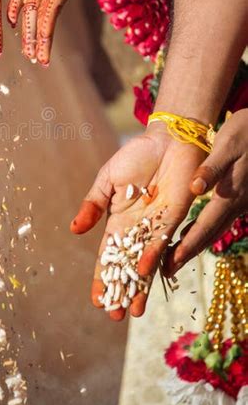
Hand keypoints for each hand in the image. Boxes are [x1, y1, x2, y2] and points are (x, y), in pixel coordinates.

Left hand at [7, 0, 102, 65]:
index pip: (54, 6)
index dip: (47, 25)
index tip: (43, 42)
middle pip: (44, 16)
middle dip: (40, 39)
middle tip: (37, 60)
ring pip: (34, 11)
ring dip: (30, 32)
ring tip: (28, 54)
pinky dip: (17, 9)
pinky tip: (11, 24)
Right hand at [70, 124, 204, 320]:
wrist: (167, 140)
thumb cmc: (135, 157)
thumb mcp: (106, 181)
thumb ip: (92, 205)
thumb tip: (74, 230)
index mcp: (118, 222)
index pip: (109, 257)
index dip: (103, 278)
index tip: (97, 300)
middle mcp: (137, 230)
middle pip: (128, 267)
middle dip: (121, 292)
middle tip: (114, 316)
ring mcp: (156, 227)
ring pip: (146, 263)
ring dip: (140, 287)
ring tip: (133, 310)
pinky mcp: (174, 218)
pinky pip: (161, 241)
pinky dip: (152, 256)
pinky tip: (146, 272)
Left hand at [164, 109, 247, 274]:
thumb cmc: (246, 132)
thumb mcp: (228, 144)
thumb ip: (212, 167)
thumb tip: (196, 187)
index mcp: (231, 195)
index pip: (205, 227)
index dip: (186, 247)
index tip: (168, 265)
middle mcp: (237, 204)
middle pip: (208, 235)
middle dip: (186, 254)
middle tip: (164, 272)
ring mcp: (240, 203)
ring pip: (214, 230)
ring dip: (194, 245)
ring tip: (173, 258)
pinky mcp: (239, 197)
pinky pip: (219, 220)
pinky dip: (203, 230)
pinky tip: (189, 232)